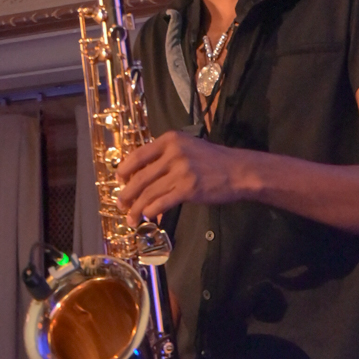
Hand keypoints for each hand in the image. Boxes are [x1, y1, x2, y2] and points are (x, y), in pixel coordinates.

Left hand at [116, 131, 254, 223]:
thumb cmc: (214, 161)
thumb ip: (166, 157)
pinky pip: (162, 202)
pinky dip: (152, 211)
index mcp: (170, 140)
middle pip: (141, 176)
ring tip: (131, 218)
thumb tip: (145, 175)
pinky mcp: (188, 189)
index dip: (124, 170)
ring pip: (149, 192)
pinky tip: (147, 217)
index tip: (119, 180)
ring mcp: (180, 171)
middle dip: (127, 193)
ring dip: (137, 208)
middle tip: (120, 204)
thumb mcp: (188, 148)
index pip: (139, 155)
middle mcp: (173, 154)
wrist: (239, 171)